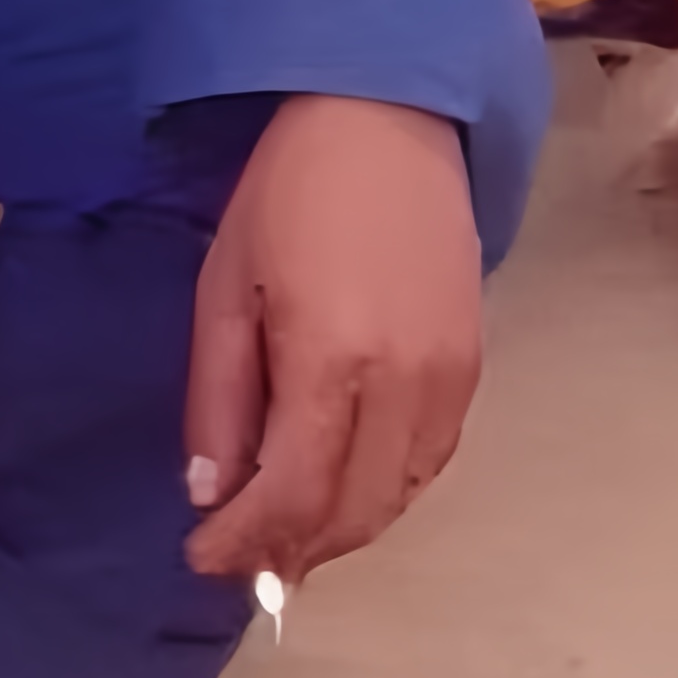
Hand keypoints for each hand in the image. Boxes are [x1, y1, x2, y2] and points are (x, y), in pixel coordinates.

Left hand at [179, 94, 484, 589]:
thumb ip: (220, 395)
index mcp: (333, 356)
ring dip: (341, 530)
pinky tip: (345, 490)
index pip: (294, 495)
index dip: (246, 541)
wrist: (390, 117)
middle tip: (242, 559)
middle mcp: (404, 381)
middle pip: (352, 513)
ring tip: (287, 536)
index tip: (203, 559)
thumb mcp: (226, 284)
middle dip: (292, 549)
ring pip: (397, 497)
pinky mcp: (474, 365)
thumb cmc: (289, 188)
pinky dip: (385, 492)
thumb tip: (213, 492)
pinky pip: (431, 461)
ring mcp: (450, 376)